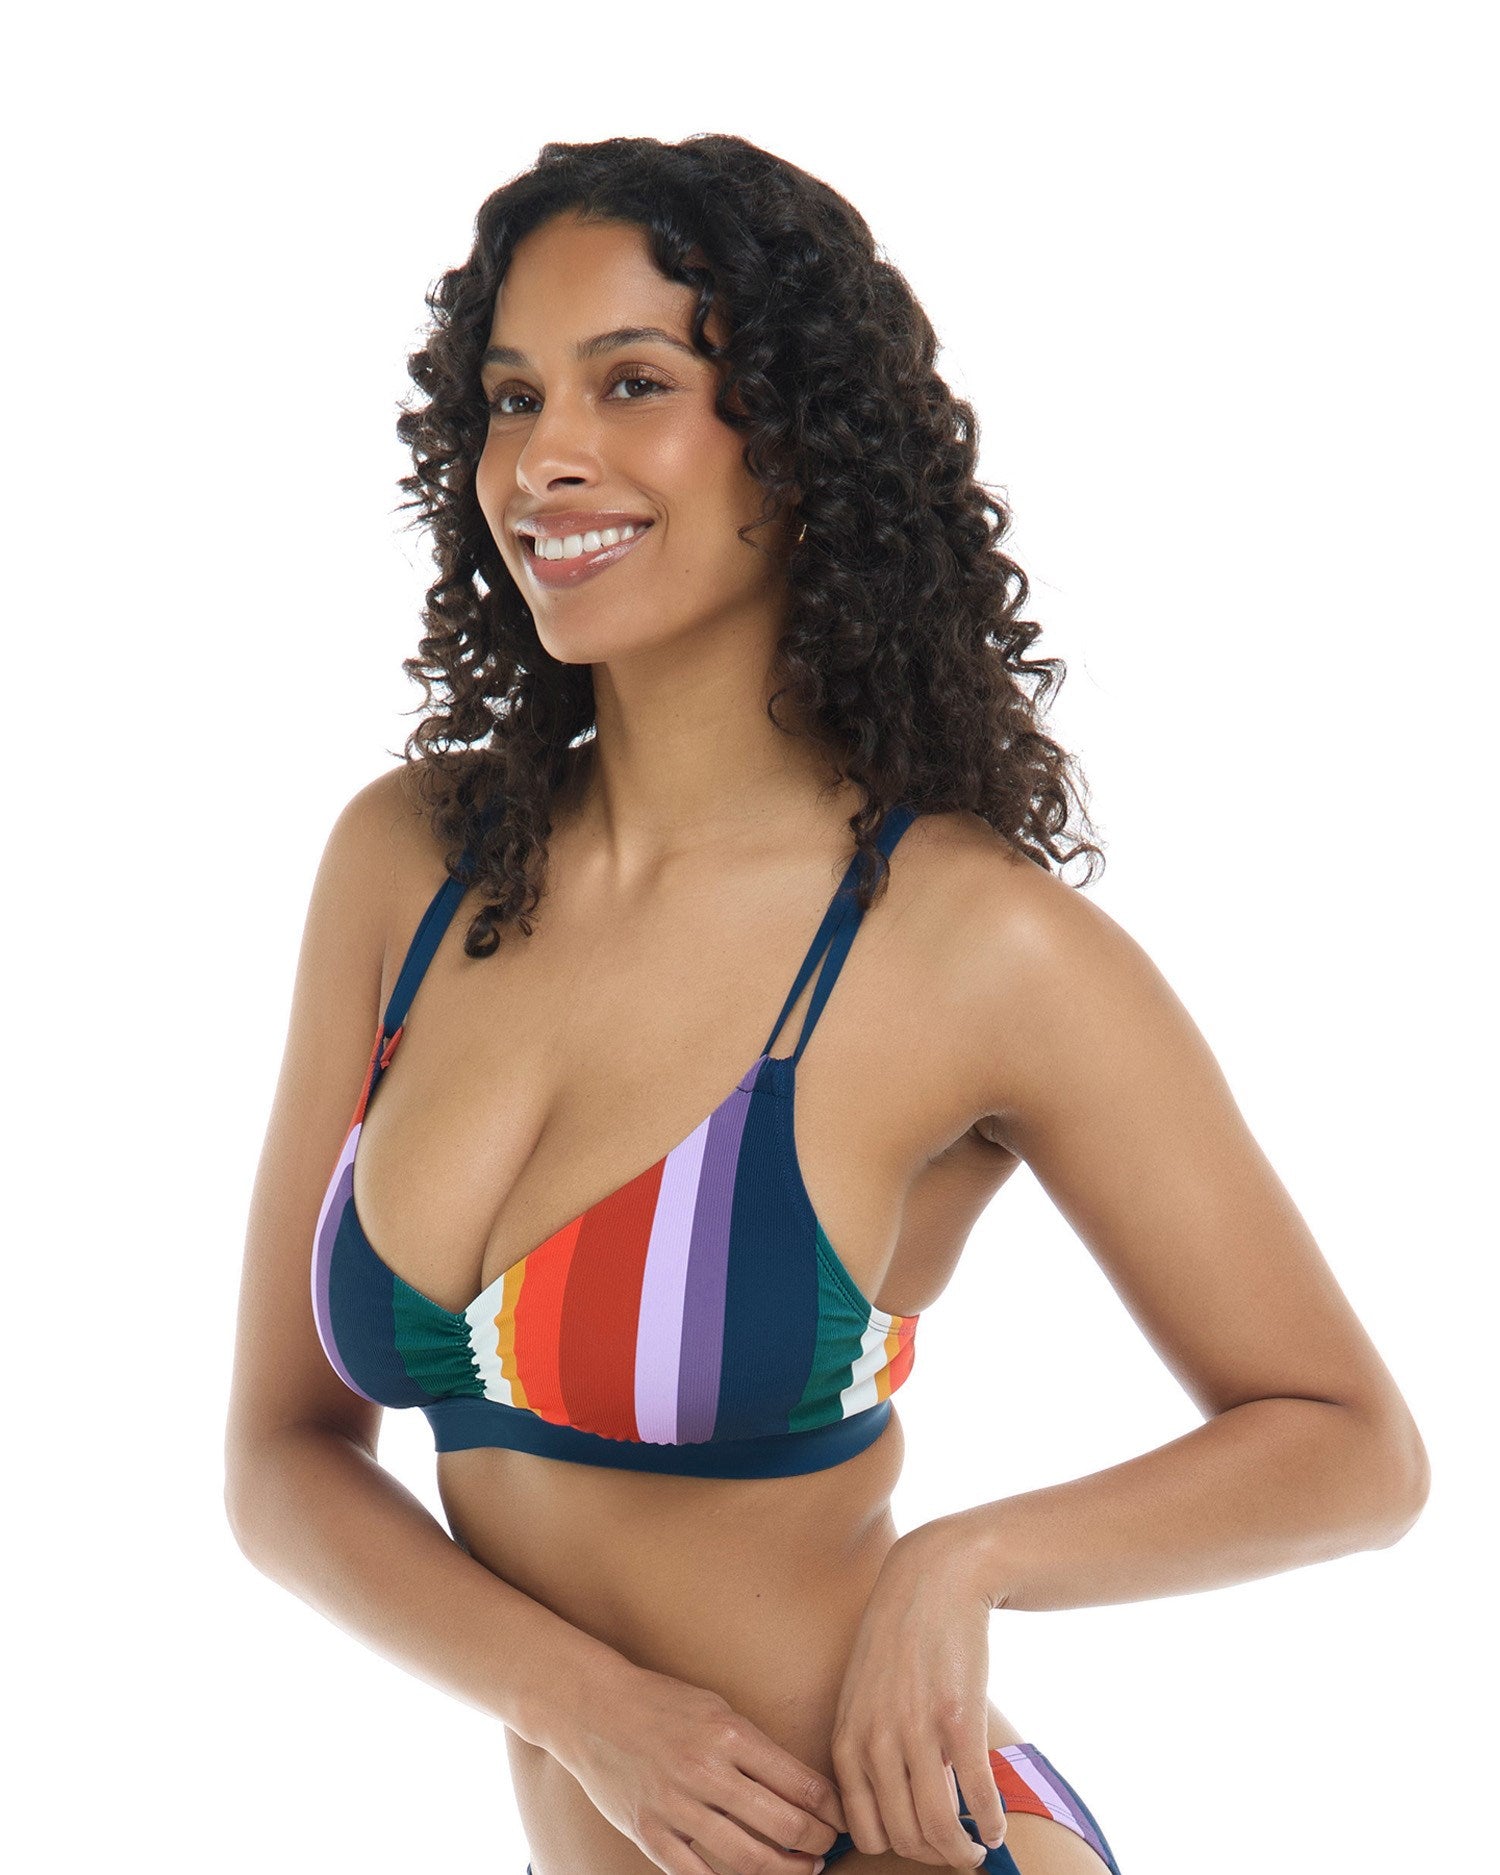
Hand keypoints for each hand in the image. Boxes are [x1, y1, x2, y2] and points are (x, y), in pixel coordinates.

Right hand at [543, 1657, 847, 1874]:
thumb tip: (802, 1788)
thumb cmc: (662, 1703)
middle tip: (829, 1848)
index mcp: (730, 1734)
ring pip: (748, 1859)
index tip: (842, 1818)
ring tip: (803, 1869)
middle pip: (783, 1825)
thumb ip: (755, 1748)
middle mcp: (706, 1771)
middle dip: (817, 1842)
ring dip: (786, 1871)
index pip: (800, 1783)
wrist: (594, 1707)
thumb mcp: (717, 1709)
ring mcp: (676, 1806)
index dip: (831, 1808)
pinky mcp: (650, 1833)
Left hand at [829, 1521, 1006, 1866]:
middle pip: (904, 1838)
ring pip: (939, 1827)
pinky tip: (996, 1826)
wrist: (932, 1580)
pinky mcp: (959, 1719)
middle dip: (933, 1856)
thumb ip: (863, 1745)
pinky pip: (977, 1795)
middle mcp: (876, 1742)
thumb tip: (880, 1807)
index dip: (897, 1850)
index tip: (920, 1847)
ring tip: (977, 1849)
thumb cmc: (897, 1638)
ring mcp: (917, 1732)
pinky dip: (990, 1823)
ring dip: (963, 1852)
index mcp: (846, 1740)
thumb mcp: (860, 1694)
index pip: (865, 1832)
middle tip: (955, 1853)